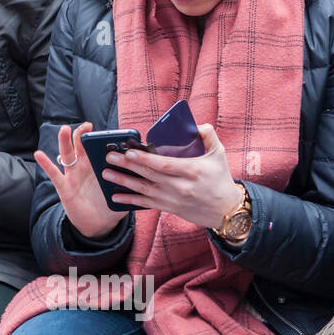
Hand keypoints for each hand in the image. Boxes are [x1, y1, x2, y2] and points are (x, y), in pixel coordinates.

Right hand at [35, 121, 127, 239]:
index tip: (108, 134)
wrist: (97, 225)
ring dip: (65, 141)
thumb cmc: (110, 206)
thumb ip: (132, 187)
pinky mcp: (64, 187)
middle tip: (87, 126)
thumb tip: (143, 179)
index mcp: (99, 167)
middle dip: (83, 135)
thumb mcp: (124, 195)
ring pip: (68, 154)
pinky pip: (54, 173)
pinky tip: (39, 154)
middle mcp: (85, 167)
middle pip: (81, 146)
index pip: (99, 148)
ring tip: (65, 129)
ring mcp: (73, 176)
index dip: (101, 140)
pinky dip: (46, 163)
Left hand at [99, 123, 245, 232]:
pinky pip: (146, 204)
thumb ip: (209, 136)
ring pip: (144, 190)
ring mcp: (173, 199)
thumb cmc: (221, 179)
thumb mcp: (219, 155)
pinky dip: (130, 201)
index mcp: (192, 171)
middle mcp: (181, 187)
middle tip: (109, 157)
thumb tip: (197, 125)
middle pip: (149, 176)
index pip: (165, 165)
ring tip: (106, 174)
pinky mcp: (169, 208)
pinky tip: (115, 197)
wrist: (227, 210)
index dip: (145, 160)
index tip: (129, 152)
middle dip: (127, 166)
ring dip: (123, 182)